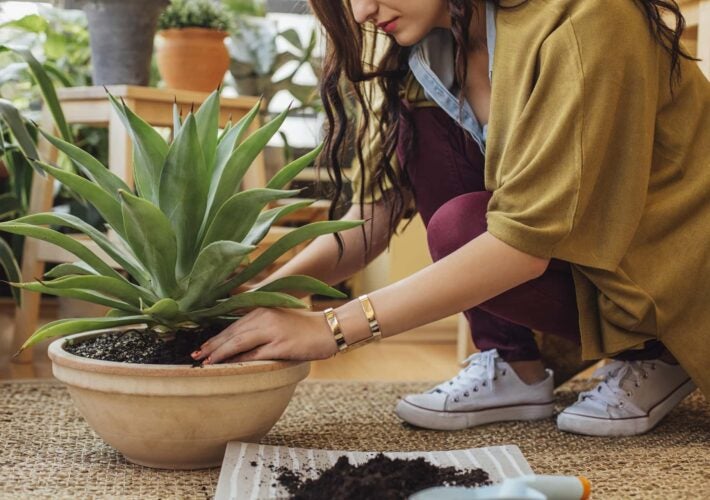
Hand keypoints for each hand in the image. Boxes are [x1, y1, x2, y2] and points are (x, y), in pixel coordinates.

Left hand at [192, 307, 337, 363]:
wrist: (329, 329)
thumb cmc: (305, 328)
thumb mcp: (279, 319)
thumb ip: (260, 326)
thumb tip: (239, 343)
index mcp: (263, 309)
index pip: (233, 325)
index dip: (216, 337)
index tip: (201, 347)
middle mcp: (264, 317)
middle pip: (232, 333)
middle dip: (212, 346)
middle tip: (196, 357)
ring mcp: (272, 331)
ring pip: (238, 343)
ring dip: (220, 354)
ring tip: (206, 363)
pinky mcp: (280, 345)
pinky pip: (254, 355)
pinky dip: (239, 362)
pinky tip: (229, 367)